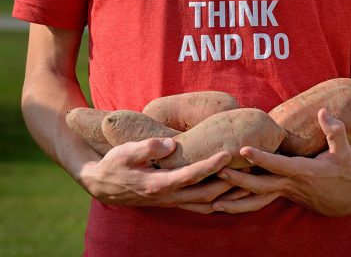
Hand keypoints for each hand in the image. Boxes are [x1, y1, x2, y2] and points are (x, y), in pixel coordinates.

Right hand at [78, 137, 233, 213]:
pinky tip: (231, 193)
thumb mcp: (125, 152)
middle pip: (206, 195)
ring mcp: (172, 202)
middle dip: (229, 183)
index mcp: (158, 184)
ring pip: (206, 205)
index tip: (229, 153)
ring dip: (227, 197)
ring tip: (248, 184)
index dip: (211, 165)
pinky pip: (200, 206)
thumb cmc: (114, 164)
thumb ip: (147, 148)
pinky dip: (218, 201)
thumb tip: (171, 143)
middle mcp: (168, 197)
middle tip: (248, 168)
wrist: (102, 185)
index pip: (191, 175)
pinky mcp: (173, 202)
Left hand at [212, 109, 350, 215]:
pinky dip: (240, 203)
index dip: (261, 158)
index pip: (278, 164)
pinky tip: (222, 201)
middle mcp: (290, 184)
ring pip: (255, 199)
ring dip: (234, 199)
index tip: (242, 150)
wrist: (345, 200)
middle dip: (238, 179)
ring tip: (212, 197)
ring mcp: (283, 192)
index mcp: (303, 172)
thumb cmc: (344, 172)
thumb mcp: (345, 152)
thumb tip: (323, 110)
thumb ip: (335, 131)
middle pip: (259, 185)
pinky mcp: (280, 195)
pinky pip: (257, 201)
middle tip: (216, 170)